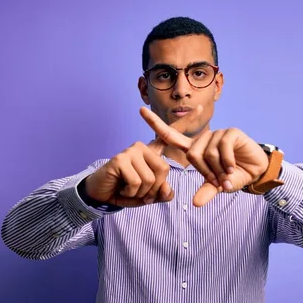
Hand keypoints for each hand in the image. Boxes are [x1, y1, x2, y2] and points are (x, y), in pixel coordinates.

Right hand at [84, 106, 204, 207]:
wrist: (101, 195)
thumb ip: (162, 193)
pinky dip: (130, 192)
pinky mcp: (120, 159)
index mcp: (152, 153)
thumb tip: (168, 191)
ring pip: (149, 179)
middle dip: (153, 189)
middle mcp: (143, 148)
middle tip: (139, 192)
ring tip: (128, 189)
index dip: (187, 122)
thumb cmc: (125, 192)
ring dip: (140, 192)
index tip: (201, 107)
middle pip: (163, 171)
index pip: (171, 135)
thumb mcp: (148, 195)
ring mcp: (131, 151)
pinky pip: (136, 182)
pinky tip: (122, 188)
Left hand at [140, 106, 267, 206]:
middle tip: (219, 179)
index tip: (140, 110)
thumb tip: (195, 204)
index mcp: (195, 149)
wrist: (256, 171)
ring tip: (228, 173)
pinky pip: (222, 148)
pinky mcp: (230, 132)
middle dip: (206, 172)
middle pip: (191, 155)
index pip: (170, 136)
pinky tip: (234, 167)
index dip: (155, 124)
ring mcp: (217, 134)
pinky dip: (227, 162)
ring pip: (207, 153)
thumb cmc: (234, 176)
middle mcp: (203, 139)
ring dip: (219, 169)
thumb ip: (206, 192)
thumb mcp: (218, 186)